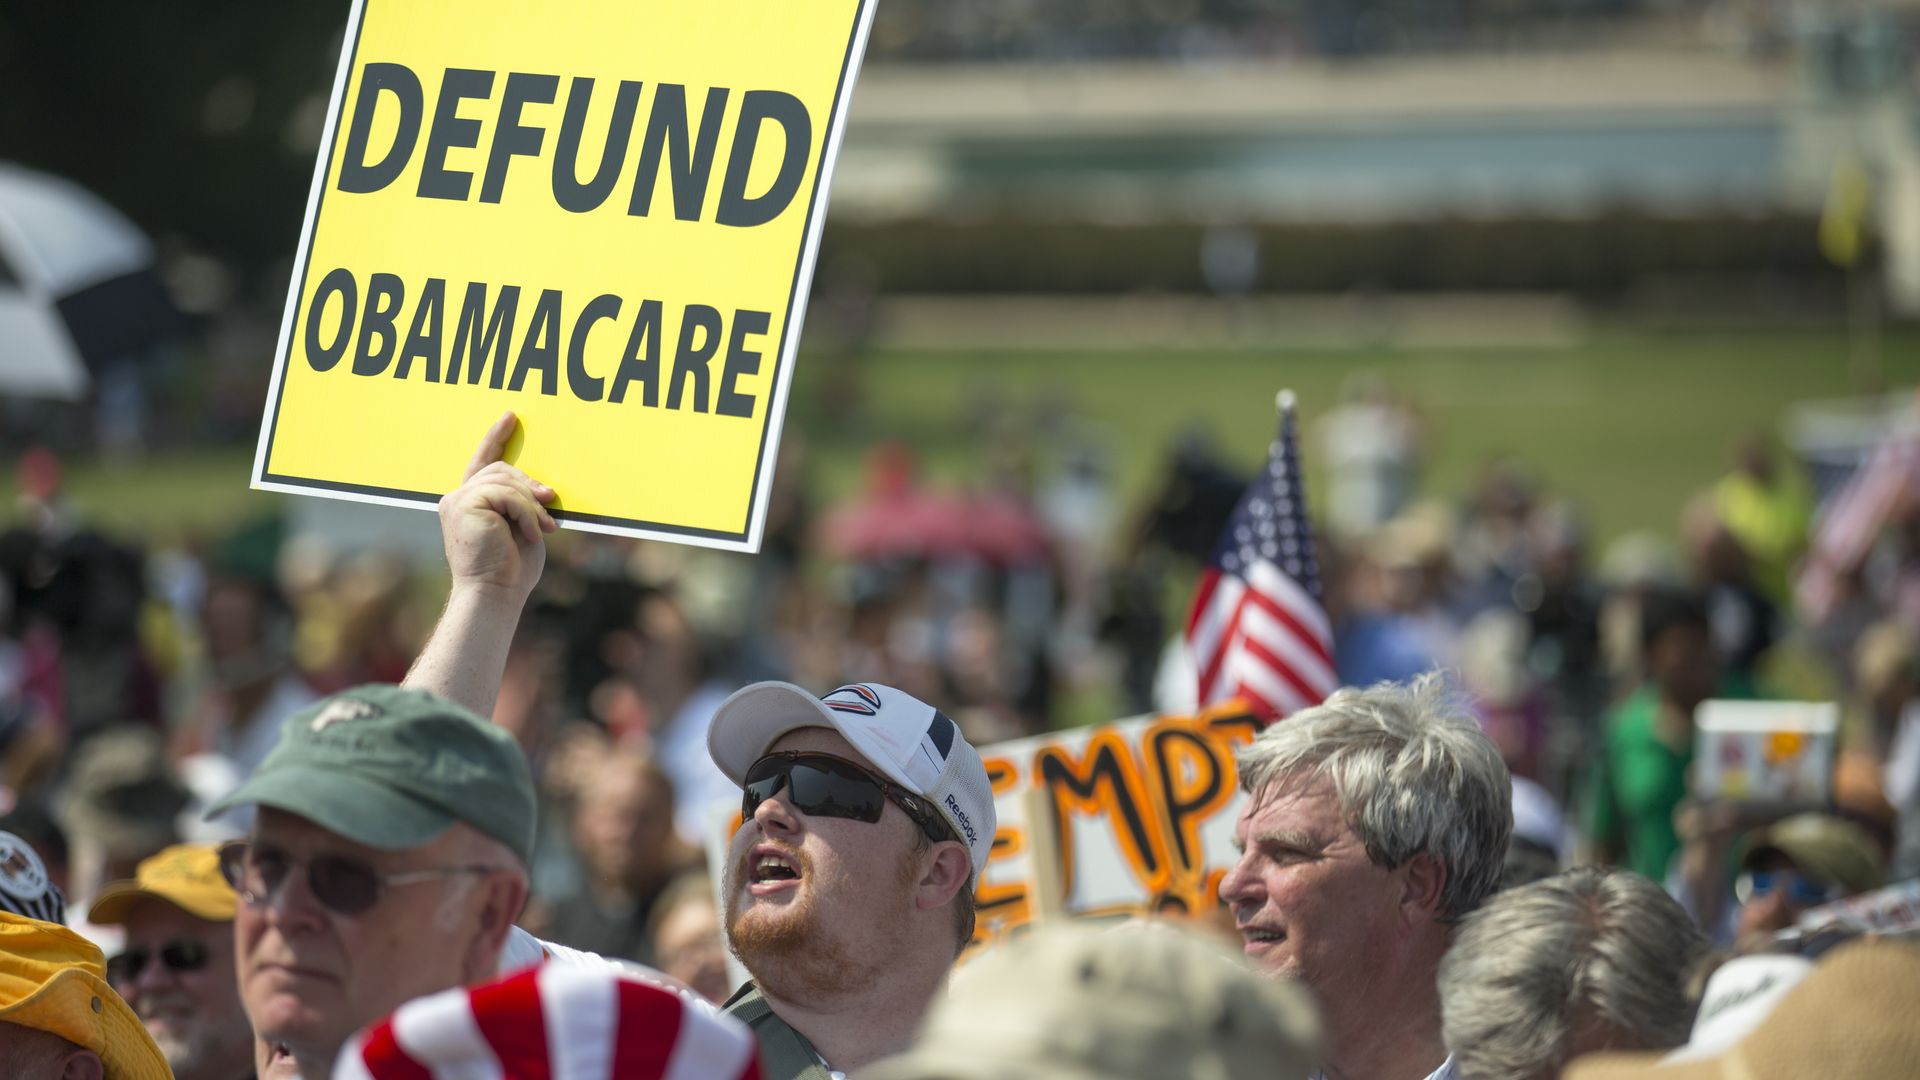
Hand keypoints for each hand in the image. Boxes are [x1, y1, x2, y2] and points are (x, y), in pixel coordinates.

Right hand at [438, 412, 556, 599]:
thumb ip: (523, 502)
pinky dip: (526, 513)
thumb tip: (543, 489)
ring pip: (506, 481)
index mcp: (470, 502)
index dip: (495, 438)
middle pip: (501, 469)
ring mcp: (457, 500)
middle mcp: (458, 498)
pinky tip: (532, 533)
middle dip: (530, 486)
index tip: (510, 417)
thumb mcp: (522, 526)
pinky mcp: (463, 504)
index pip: (483, 461)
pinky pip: (507, 495)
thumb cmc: (510, 568)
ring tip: (544, 528)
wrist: (494, 593)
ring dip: (532, 506)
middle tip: (551, 506)